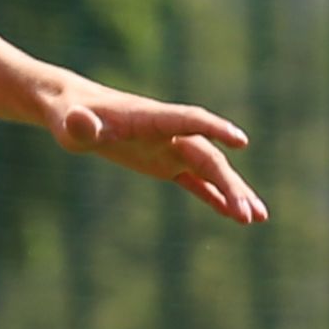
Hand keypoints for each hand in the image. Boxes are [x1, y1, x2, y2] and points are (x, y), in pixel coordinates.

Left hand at [41, 80, 264, 223]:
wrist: (74, 110)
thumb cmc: (70, 115)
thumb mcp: (69, 123)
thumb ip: (79, 125)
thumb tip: (79, 123)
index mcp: (151, 119)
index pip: (190, 121)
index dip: (214, 129)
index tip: (241, 141)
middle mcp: (168, 133)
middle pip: (207, 156)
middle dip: (229, 184)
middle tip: (248, 213)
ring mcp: (169, 149)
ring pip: (210, 171)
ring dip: (233, 192)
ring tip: (258, 218)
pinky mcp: (164, 164)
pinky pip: (195, 182)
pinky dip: (215, 197)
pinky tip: (235, 215)